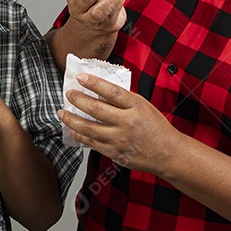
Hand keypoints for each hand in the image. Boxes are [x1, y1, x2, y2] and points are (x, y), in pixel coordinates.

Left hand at [59, 72, 175, 175]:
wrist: (168, 153)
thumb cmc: (157, 128)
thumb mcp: (144, 106)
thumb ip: (124, 99)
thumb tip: (100, 90)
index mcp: (136, 107)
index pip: (110, 91)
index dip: (93, 83)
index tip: (80, 77)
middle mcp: (126, 123)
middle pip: (95, 109)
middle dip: (78, 99)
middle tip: (68, 93)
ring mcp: (119, 140)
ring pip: (89, 128)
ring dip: (72, 119)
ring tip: (62, 112)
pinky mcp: (115, 153)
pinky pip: (92, 143)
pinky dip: (80, 136)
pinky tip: (73, 130)